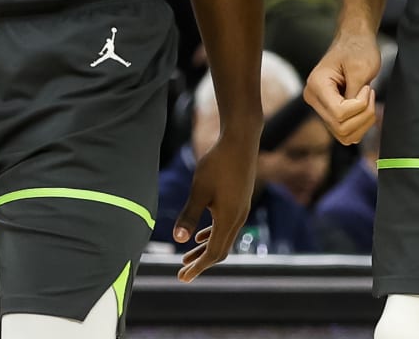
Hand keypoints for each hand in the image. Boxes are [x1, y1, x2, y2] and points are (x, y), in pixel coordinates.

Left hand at [172, 129, 256, 281]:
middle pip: (220, 249)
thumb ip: (189, 215)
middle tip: (182, 273)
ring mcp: (241, 209)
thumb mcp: (199, 190)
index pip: (214, 253)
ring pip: (223, 238)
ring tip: (187, 256)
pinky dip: (213, 235)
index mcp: (228, 219)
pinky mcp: (239, 200)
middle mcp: (238, 218)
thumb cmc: (217, 164)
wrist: (240, 141)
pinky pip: (226, 226)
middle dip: (200, 262)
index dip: (198, 267)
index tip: (183, 277)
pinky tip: (200, 235)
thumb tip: (178, 239)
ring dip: (205, 249)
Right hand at [305, 25, 379, 144]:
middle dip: (364, 114)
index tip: (366, 87)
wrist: (355, 40)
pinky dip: (361, 126)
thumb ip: (355, 96)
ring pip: (344, 135)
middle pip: (341, 127)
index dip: (360, 105)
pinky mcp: (331, 114)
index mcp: (316, 85)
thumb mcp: (360, 69)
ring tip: (368, 99)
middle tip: (369, 93)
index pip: (339, 114)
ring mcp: (321, 109)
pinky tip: (365, 107)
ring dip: (364, 122)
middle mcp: (314, 99)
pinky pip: (346, 134)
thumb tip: (353, 118)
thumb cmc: (358, 49)